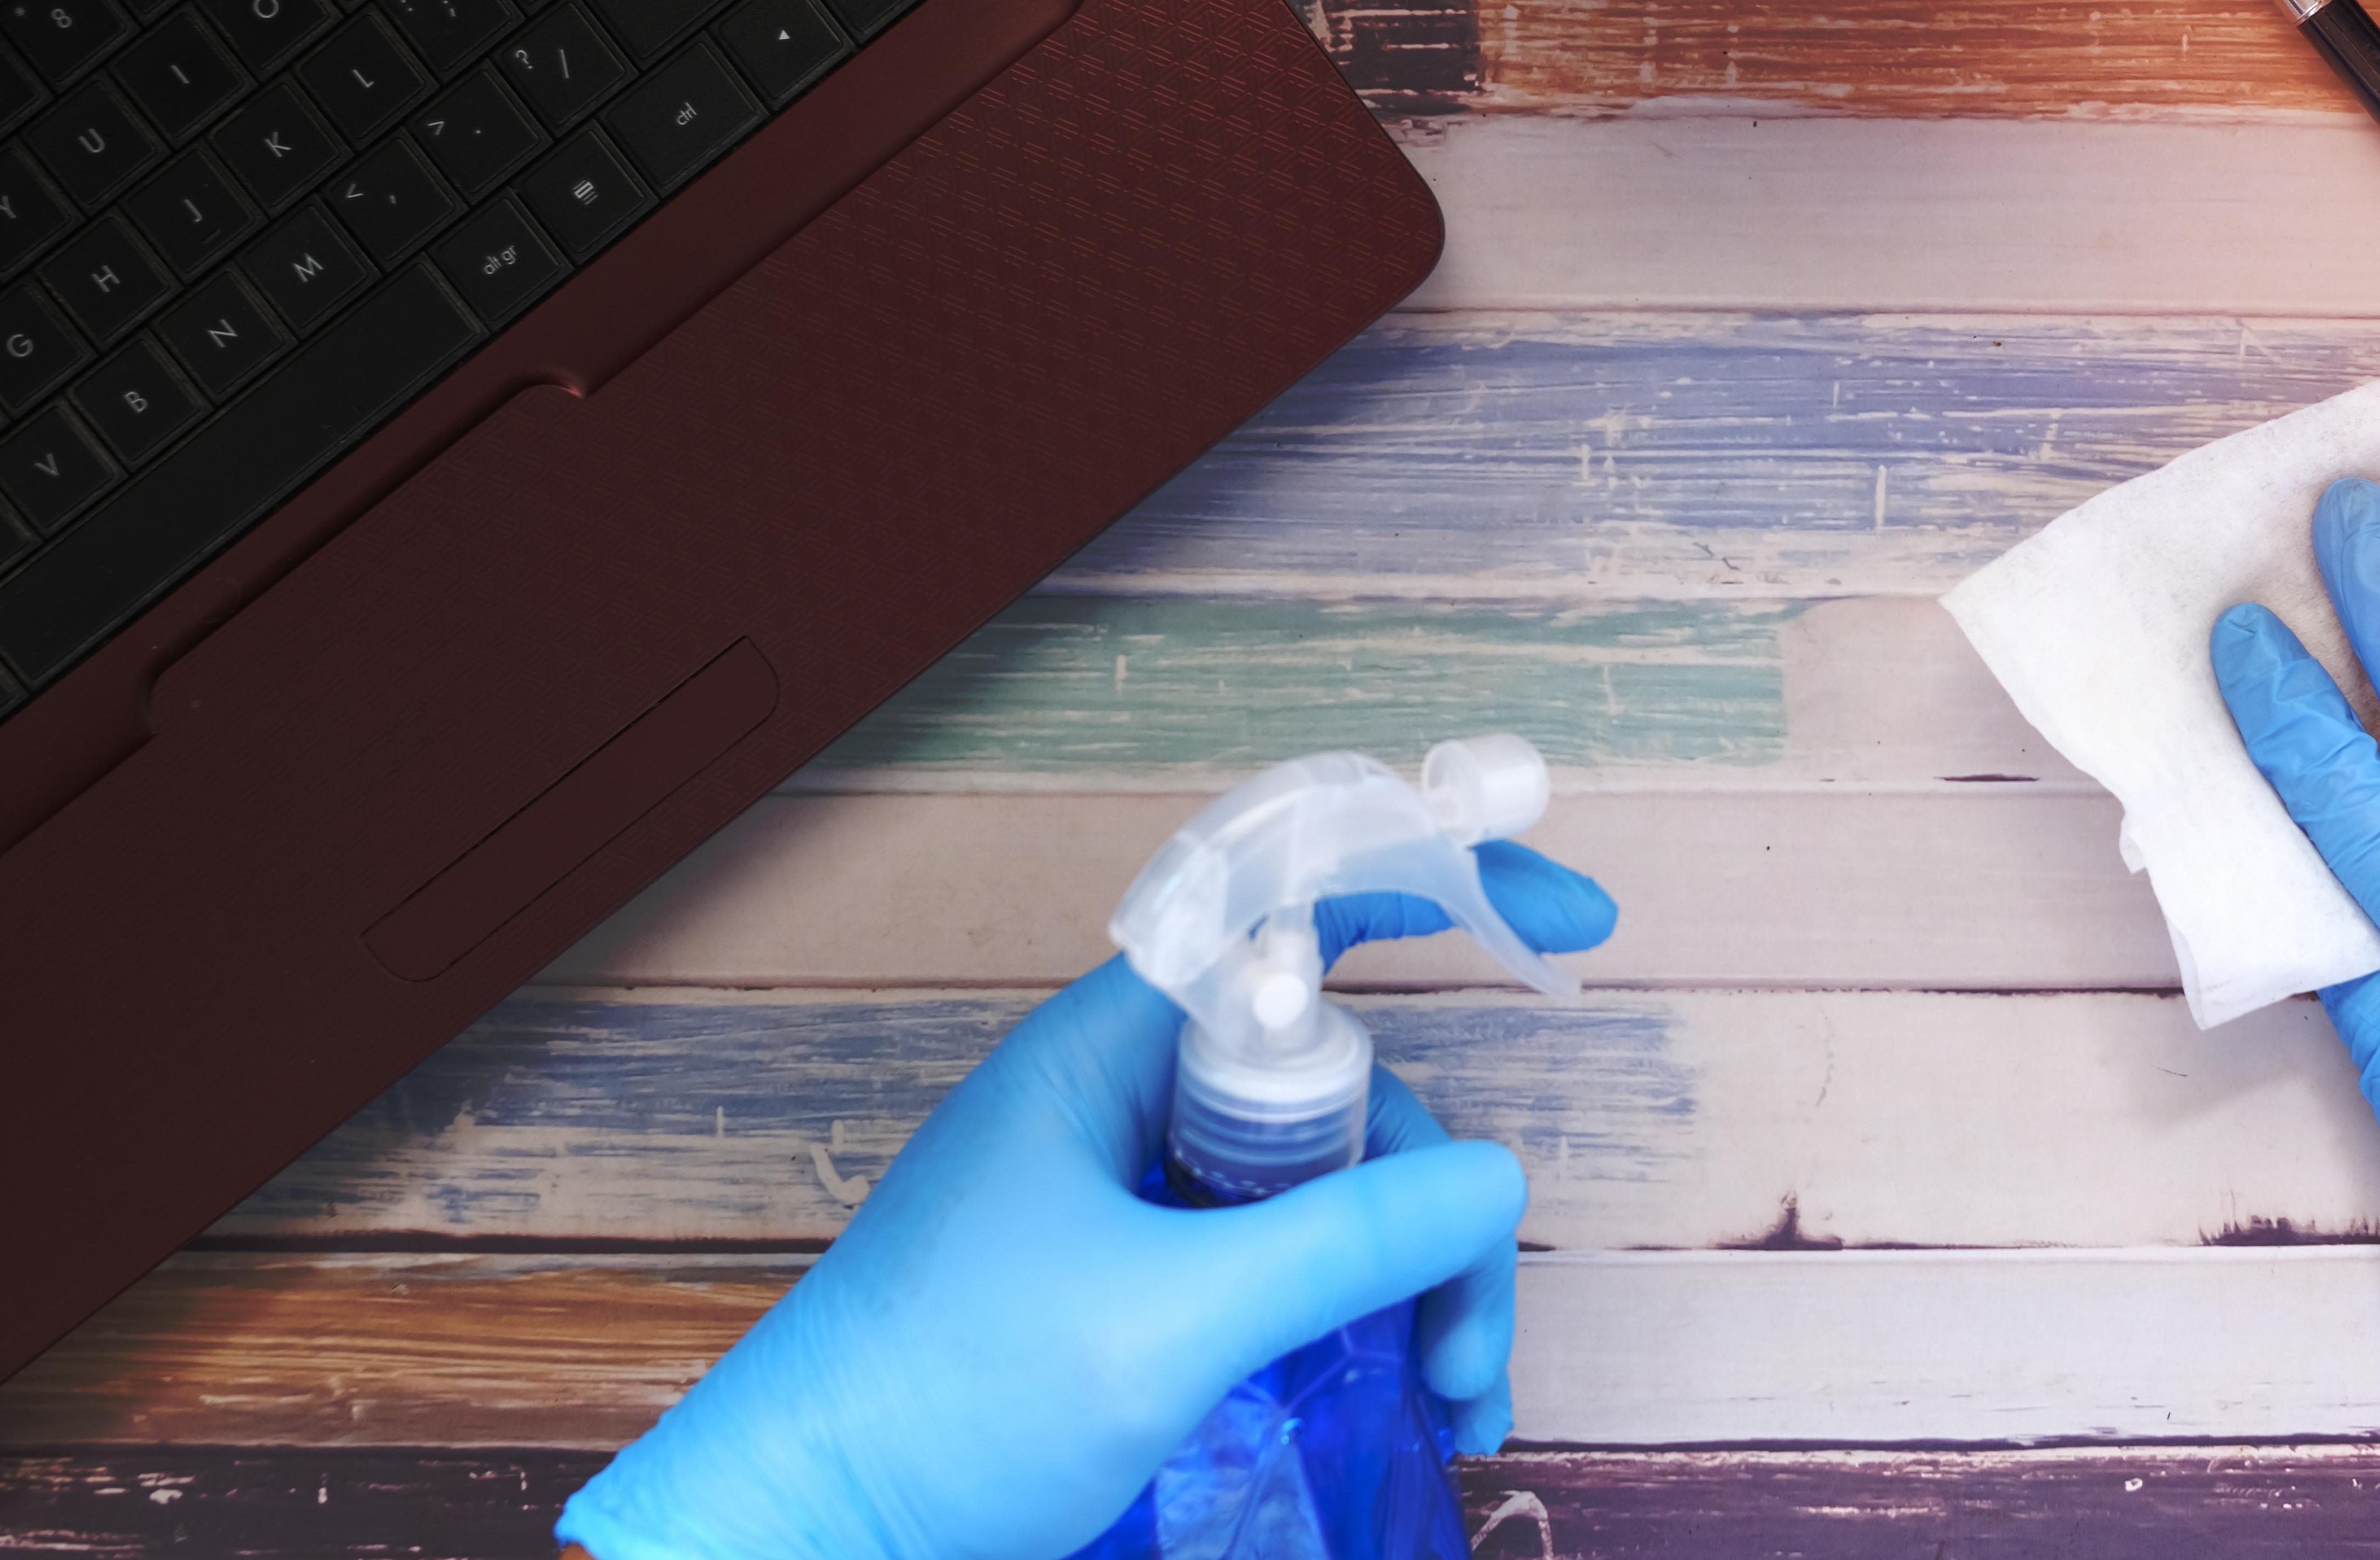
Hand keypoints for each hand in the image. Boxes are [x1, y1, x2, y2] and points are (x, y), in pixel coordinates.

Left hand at [554, 842, 1617, 1559]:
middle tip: (1465, 1353)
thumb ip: (1342, 1243)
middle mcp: (1137, 1108)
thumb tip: (1499, 1183)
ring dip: (1416, 1292)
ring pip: (1336, 1199)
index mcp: (1115, 1054)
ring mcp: (1143, 1204)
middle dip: (1439, 1212)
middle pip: (1353, 1099)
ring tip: (1454, 1411)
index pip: (1296, 911)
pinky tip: (1416, 1417)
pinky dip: (1364, 1336)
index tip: (1576, 924)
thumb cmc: (945, 1402)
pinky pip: (1291, 1275)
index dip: (1441, 885)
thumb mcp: (1167, 1320)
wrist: (803, 1534)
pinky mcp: (1147, 1295)